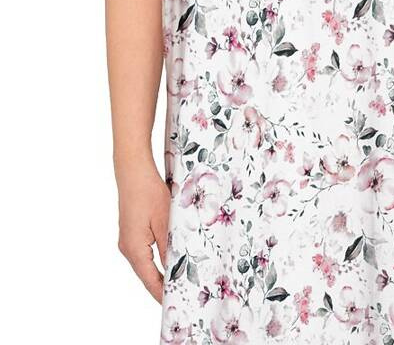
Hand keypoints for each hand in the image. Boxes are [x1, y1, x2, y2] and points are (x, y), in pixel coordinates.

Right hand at [115, 157, 170, 302]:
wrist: (133, 171)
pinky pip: (145, 252)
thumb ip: (170, 248)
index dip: (164, 294)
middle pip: (148, 275)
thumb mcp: (165, 221)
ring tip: (181, 279)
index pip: (151, 281)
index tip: (177, 304)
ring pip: (147, 264)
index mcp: (135, 250)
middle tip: (184, 293)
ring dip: (162, 271)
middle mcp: (128, 249)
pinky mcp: (132, 232)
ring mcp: (128, 241)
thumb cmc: (149, 192)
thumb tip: (176, 270)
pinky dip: (158, 259)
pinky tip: (171, 257)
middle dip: (165, 285)